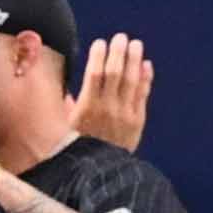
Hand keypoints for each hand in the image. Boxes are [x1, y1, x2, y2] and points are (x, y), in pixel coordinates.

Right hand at [72, 34, 152, 150]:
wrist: (98, 175)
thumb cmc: (78, 150)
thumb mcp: (65, 130)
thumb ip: (67, 108)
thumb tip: (66, 92)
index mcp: (86, 108)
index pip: (94, 74)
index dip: (98, 55)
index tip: (99, 43)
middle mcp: (107, 108)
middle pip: (115, 72)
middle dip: (118, 52)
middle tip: (120, 37)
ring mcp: (124, 114)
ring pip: (131, 81)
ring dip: (134, 60)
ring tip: (136, 45)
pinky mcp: (137, 122)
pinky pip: (143, 95)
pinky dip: (146, 78)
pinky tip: (146, 65)